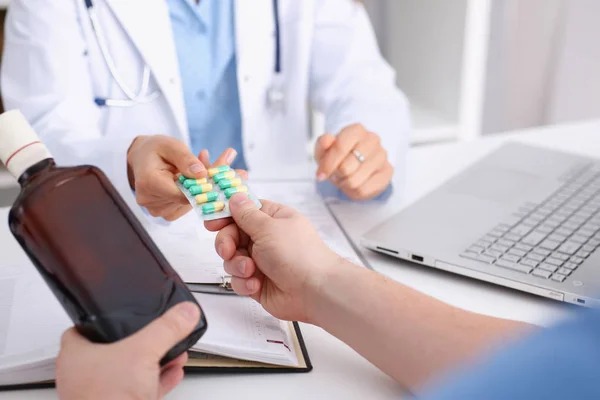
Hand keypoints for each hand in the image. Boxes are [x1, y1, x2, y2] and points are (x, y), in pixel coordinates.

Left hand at [56, 302, 199, 399]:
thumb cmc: (106, 398)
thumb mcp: (143, 352)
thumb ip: (166, 329)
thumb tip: (184, 312)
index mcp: (76, 356)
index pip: (81, 328)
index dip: (99, 318)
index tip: (115, 312)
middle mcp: (83, 376)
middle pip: (112, 350)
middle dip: (140, 342)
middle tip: (153, 334)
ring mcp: (99, 394)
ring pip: (128, 371)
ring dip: (152, 361)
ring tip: (171, 352)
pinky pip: (139, 389)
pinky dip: (157, 380)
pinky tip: (173, 373)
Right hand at [127, 135, 239, 219]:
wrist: (142, 159)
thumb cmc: (154, 149)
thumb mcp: (170, 145)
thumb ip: (185, 159)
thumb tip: (202, 173)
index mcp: (150, 184)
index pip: (183, 193)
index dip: (206, 187)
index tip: (228, 177)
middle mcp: (153, 202)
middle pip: (192, 197)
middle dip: (215, 183)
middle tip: (241, 173)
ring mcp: (161, 210)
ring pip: (194, 200)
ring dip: (211, 185)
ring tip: (227, 168)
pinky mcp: (169, 212)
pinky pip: (191, 202)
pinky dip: (202, 189)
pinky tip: (210, 175)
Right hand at [205, 194, 340, 321]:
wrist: (314, 291)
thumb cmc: (298, 255)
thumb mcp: (268, 227)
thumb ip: (246, 214)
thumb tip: (235, 197)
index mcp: (272, 219)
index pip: (242, 211)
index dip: (225, 216)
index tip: (212, 221)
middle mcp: (266, 238)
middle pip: (231, 236)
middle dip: (227, 244)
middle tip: (228, 250)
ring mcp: (262, 261)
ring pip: (232, 259)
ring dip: (237, 265)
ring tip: (251, 270)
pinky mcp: (258, 282)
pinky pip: (238, 279)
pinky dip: (244, 282)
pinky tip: (256, 284)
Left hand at [315, 124, 393, 199]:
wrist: (355, 168)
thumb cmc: (339, 157)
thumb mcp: (324, 151)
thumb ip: (322, 144)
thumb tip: (327, 139)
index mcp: (356, 130)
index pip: (340, 147)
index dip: (328, 164)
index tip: (320, 175)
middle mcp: (372, 139)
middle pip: (347, 167)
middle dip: (337, 175)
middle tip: (337, 174)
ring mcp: (382, 155)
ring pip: (355, 180)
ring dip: (345, 184)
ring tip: (345, 178)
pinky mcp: (388, 171)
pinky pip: (364, 190)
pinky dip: (354, 191)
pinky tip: (356, 184)